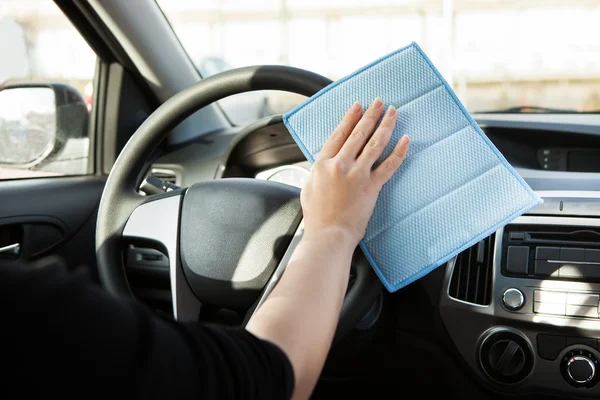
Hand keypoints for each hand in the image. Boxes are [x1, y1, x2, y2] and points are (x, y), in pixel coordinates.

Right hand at [301, 98, 410, 245]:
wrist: (328, 234)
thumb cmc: (317, 216)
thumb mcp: (309, 187)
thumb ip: (318, 171)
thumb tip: (324, 163)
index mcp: (323, 164)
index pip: (339, 134)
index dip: (350, 118)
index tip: (358, 106)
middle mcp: (341, 165)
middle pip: (358, 134)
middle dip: (371, 115)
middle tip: (379, 102)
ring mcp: (357, 175)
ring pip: (375, 144)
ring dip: (386, 125)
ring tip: (393, 112)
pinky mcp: (372, 187)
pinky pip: (389, 165)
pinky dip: (399, 151)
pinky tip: (405, 140)